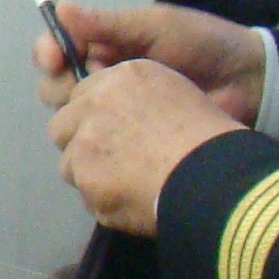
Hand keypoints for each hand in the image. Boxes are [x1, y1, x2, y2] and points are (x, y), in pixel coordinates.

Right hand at [33, 0, 264, 119]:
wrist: (248, 82)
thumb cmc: (204, 43)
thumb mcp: (156, 26)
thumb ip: (108, 23)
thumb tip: (60, 8)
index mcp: (106, 43)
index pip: (58, 47)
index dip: (49, 52)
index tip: (55, 58)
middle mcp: (103, 76)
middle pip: (56, 84)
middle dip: (62, 84)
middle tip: (88, 84)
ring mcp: (117, 109)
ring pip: (73, 116)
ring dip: (80, 111)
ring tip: (110, 108)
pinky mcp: (131, 138)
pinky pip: (100, 141)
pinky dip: (97, 139)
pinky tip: (113, 135)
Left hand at [48, 59, 244, 235]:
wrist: (216, 175)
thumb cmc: (209, 138)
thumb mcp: (175, 93)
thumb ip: (135, 97)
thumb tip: (117, 115)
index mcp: (122, 77)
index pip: (83, 94)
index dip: (96, 117)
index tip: (115, 133)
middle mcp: (96, 103)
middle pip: (63, 124)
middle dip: (81, 142)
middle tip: (114, 160)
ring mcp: (85, 141)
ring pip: (69, 162)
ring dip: (90, 174)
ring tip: (127, 184)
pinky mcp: (86, 177)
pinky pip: (84, 194)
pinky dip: (103, 201)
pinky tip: (132, 202)